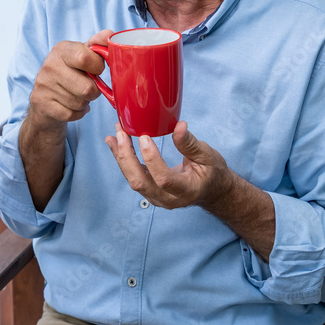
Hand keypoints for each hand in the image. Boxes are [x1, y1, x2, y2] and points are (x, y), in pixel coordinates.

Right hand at [26, 30, 113, 127]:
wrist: (45, 97)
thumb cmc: (71, 72)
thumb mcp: (82, 54)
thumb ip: (98, 44)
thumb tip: (110, 35)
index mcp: (61, 49)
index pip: (85, 58)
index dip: (98, 67)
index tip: (96, 69)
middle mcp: (49, 65)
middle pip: (87, 88)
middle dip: (94, 91)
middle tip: (89, 87)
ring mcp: (44, 85)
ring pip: (80, 103)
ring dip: (85, 102)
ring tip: (77, 95)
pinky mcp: (42, 104)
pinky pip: (72, 114)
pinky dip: (77, 113)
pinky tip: (70, 105)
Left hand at [104, 121, 235, 208]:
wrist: (211, 190)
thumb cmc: (211, 172)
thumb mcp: (208, 156)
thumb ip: (191, 144)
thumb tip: (179, 126)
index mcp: (186, 190)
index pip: (164, 179)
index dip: (152, 159)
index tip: (145, 137)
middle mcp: (169, 198)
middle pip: (141, 182)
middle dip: (127, 157)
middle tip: (122, 133)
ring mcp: (157, 198)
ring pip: (133, 180)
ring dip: (121, 156)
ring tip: (113, 135)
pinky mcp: (150, 191)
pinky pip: (132, 176)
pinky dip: (123, 159)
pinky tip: (115, 143)